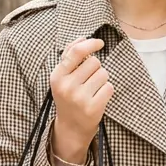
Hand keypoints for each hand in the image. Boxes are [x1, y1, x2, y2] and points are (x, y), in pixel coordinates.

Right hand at [49, 38, 112, 163]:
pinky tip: (97, 98)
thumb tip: (83, 37)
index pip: (76, 52)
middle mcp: (66, 86)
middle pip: (94, 62)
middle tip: (87, 81)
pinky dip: (107, 91)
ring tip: (92, 90)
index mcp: (57, 76)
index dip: (90, 43)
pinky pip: (109, 87)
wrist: (71, 128)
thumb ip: (70, 56)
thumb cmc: (68, 97)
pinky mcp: (93, 108)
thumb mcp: (62, 77)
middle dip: (95, 68)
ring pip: (103, 74)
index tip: (100, 43)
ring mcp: (79, 98)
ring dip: (102, 80)